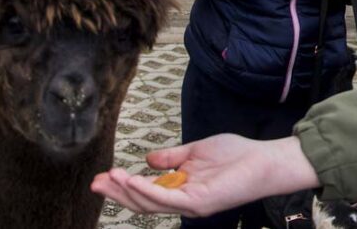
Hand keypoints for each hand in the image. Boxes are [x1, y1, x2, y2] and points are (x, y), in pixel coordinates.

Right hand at [91, 135, 320, 216]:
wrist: (262, 160)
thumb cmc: (235, 155)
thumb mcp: (196, 151)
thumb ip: (172, 158)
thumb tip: (147, 159)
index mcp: (181, 190)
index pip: (146, 192)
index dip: (124, 185)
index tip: (103, 175)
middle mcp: (183, 201)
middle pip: (142, 202)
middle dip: (117, 192)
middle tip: (94, 182)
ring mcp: (190, 204)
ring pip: (150, 203)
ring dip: (127, 191)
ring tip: (108, 178)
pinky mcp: (199, 202)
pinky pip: (167, 199)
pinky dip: (147, 190)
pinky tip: (132, 180)